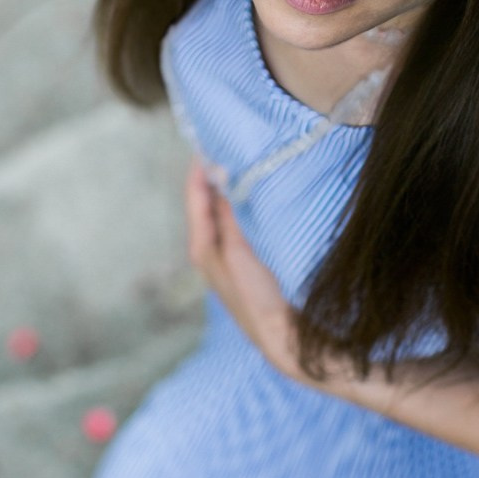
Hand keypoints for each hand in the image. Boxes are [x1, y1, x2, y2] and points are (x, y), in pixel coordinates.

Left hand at [185, 159, 304, 380]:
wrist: (283, 339)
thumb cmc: (258, 298)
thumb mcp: (238, 252)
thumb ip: (228, 216)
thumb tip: (218, 178)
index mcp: (202, 246)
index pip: (195, 195)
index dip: (199, 167)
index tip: (207, 138)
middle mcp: (210, 249)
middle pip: (207, 200)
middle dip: (213, 173)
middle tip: (225, 142)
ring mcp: (228, 256)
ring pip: (223, 210)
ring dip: (228, 187)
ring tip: (240, 159)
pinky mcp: (246, 261)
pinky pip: (238, 221)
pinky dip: (241, 203)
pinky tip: (255, 194)